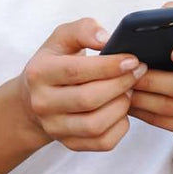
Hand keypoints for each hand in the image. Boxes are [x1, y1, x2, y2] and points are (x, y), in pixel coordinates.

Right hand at [16, 18, 147, 152]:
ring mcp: (55, 127)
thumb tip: (106, 38)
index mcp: (39, 72)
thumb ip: (83, 29)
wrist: (35, 98)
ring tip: (128, 90)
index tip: (132, 60)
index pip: (76, 70)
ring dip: (121, 106)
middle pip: (88, 99)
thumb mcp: (62, 38)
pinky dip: (120, 127)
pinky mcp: (70, 144)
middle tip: (137, 72)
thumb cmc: (55, 62)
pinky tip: (121, 109)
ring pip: (95, 125)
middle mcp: (42, 103)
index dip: (108, 66)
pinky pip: (103, 142)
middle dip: (120, 84)